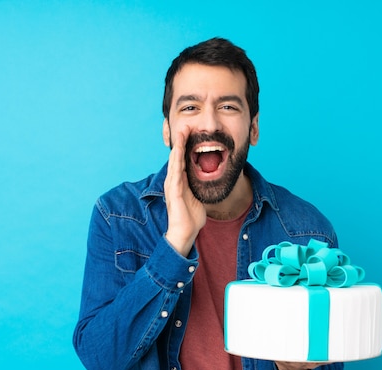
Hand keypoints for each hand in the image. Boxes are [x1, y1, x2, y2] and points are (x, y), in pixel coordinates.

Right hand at [163, 125, 205, 256]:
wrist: (185, 232)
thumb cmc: (192, 217)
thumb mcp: (198, 196)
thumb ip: (200, 186)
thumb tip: (209, 180)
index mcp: (180, 181)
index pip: (182, 159)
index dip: (186, 145)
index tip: (191, 131)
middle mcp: (174, 181)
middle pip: (177, 156)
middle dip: (180, 141)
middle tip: (185, 125)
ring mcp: (172, 185)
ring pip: (175, 161)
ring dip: (177, 146)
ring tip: (181, 132)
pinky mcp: (174, 191)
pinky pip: (175, 173)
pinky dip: (176, 160)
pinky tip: (178, 151)